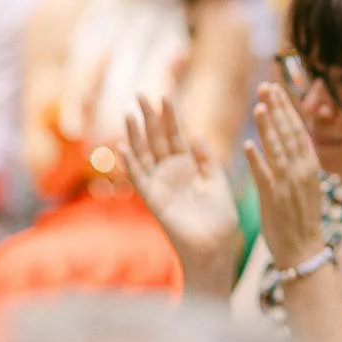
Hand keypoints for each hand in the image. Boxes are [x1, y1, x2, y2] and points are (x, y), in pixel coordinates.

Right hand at [122, 96, 238, 289]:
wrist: (216, 247)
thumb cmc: (219, 219)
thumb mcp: (217, 181)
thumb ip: (206, 158)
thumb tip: (196, 133)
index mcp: (188, 166)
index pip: (175, 135)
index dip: (169, 116)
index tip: (164, 95)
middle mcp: (170, 173)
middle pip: (156, 139)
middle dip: (149, 118)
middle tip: (141, 94)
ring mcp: (159, 185)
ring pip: (144, 154)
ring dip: (135, 135)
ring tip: (129, 114)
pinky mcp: (153, 200)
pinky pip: (138, 179)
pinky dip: (130, 163)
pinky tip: (122, 147)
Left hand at [245, 82, 325, 271]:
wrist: (303, 250)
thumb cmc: (301, 218)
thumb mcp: (305, 185)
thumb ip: (297, 162)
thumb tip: (288, 139)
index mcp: (310, 165)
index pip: (298, 130)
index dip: (287, 108)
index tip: (276, 90)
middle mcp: (302, 171)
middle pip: (289, 133)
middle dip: (278, 109)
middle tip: (266, 87)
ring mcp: (289, 184)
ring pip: (278, 149)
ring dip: (268, 127)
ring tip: (259, 106)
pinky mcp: (274, 198)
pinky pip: (264, 175)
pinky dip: (257, 159)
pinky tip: (249, 145)